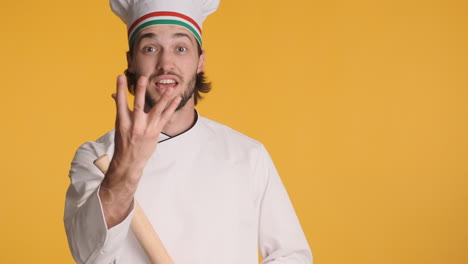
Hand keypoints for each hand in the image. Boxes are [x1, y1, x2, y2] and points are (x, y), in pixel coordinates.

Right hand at [99, 74, 180, 226]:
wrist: (129, 161)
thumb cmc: (123, 141)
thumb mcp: (119, 125)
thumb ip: (121, 109)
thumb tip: (115, 94)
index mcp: (122, 121)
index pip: (120, 102)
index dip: (120, 89)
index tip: (121, 76)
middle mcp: (134, 125)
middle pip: (138, 105)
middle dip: (140, 91)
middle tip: (143, 78)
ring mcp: (146, 129)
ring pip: (156, 111)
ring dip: (163, 99)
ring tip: (169, 89)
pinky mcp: (155, 132)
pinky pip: (165, 117)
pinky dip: (171, 108)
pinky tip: (176, 99)